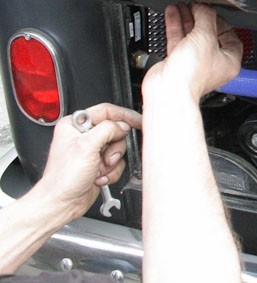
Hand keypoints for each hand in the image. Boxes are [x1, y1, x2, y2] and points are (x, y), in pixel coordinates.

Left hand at [35, 103, 141, 221]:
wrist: (61, 203)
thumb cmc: (63, 177)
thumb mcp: (87, 146)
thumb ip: (108, 129)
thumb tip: (123, 125)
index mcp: (75, 125)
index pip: (106, 111)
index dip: (124, 116)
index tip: (138, 121)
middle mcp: (83, 136)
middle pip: (115, 131)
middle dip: (115, 147)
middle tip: (106, 157)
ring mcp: (92, 151)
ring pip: (118, 148)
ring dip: (112, 162)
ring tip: (100, 169)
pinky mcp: (98, 164)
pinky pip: (117, 162)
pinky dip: (111, 171)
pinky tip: (98, 177)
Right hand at [143, 3, 242, 102]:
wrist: (168, 90)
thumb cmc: (192, 73)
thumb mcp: (205, 37)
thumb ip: (206, 18)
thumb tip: (204, 8)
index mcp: (229, 60)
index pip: (230, 35)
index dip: (221, 21)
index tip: (211, 10)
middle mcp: (213, 62)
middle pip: (209, 34)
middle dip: (200, 17)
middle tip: (195, 5)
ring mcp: (195, 62)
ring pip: (192, 35)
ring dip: (186, 19)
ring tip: (182, 5)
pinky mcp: (178, 62)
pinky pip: (179, 40)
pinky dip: (175, 25)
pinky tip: (172, 13)